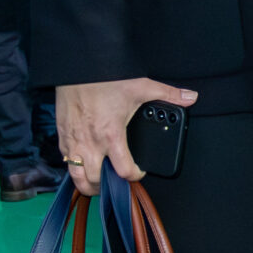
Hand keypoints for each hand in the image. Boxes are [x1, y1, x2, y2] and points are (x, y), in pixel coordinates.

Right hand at [55, 77, 198, 194]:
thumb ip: (168, 94)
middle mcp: (90, 143)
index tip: (138, 172)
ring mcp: (73, 141)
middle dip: (108, 186)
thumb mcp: (141, 86)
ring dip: (87, 184)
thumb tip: (190, 97)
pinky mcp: (62, 135)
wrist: (78, 66)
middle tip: (117, 182)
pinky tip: (82, 163)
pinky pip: (65, 160)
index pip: (123, 170)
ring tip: (97, 183)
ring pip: (76, 176)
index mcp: (111, 135)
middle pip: (96, 180)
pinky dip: (73, 167)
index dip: (134, 176)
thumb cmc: (105, 78)